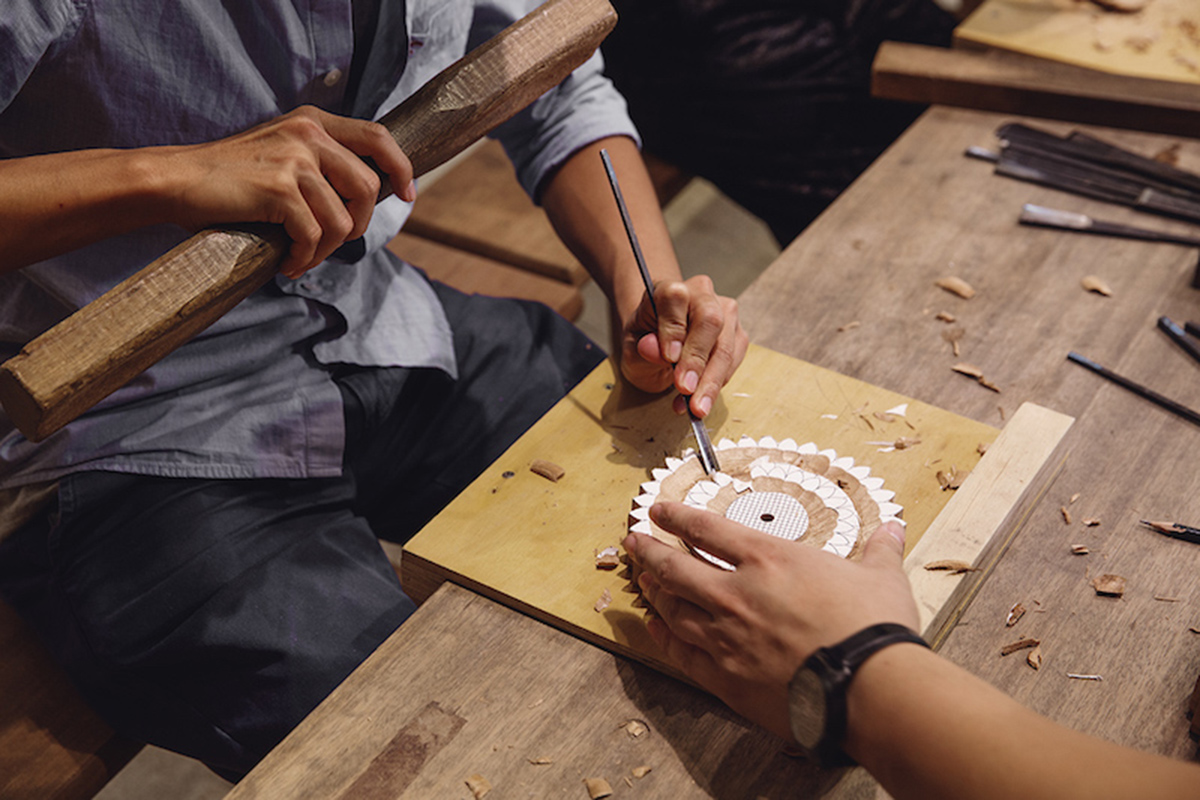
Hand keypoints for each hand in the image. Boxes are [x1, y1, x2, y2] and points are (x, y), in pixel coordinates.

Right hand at [160, 106, 414, 277]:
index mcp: (313, 122)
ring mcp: (294, 161)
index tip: (407, 195)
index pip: (379, 138)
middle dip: (360, 225)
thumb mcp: (281, 152)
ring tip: (303, 256)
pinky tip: (286, 262)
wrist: (176, 180)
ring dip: (327, 250)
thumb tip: (363, 197)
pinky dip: (304, 258)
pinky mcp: (278, 190)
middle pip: (369, 188)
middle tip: (334, 242)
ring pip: (343, 221)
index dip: (401, 168)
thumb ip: (320, 163)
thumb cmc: (229, 177)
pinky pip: (314, 236)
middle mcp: (309, 135)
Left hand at [619, 275, 747, 417]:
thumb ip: (640, 350)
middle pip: (710, 320)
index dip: (673, 328)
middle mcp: (700, 295)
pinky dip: (717, 385)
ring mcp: (724, 313)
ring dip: (711, 381)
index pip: (674, 298)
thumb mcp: (632, 349)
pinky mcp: (737, 335)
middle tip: (686, 390)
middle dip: (698, 360)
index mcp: (668, 290)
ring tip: (694, 406)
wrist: (662, 344)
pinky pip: (733, 361)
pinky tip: (699, 401)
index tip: (669, 358)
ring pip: (725, 345)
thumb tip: (652, 348)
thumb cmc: (647, 342)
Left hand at [623, 502, 918, 739]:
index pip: (708, 529)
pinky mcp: (725, 677)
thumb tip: (893, 531)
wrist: (868, 690)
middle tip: (633, 541)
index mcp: (770, 559)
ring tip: (643, 581)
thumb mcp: (881, 579)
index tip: (659, 511)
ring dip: (654, 592)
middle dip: (650, 551)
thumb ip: (878, 552)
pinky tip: (653, 629)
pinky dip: (663, 638)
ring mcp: (726, 636)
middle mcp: (737, 593)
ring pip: (674, 609)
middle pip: (676, 567)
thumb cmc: (873, 630)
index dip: (678, 517)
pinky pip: (682, 654)